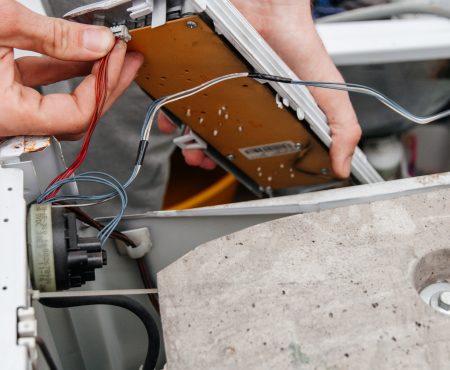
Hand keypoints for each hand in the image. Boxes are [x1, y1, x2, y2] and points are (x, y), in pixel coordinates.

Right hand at [0, 0, 142, 138]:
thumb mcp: (1, 23)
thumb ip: (54, 36)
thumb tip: (98, 42)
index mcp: (9, 114)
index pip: (79, 114)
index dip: (106, 84)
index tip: (118, 55)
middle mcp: (9, 120)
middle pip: (77, 114)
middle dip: (107, 84)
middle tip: (128, 60)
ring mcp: (7, 109)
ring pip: (60, 101)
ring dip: (87, 75)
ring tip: (109, 54)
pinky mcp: (1, 93)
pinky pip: (39, 88)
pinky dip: (61, 70)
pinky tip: (78, 53)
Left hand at [160, 0, 360, 177]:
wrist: (271, 7)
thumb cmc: (298, 44)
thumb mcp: (329, 92)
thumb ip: (342, 127)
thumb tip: (343, 166)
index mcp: (273, 117)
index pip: (256, 149)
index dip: (244, 164)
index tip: (235, 172)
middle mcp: (245, 105)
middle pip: (222, 139)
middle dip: (209, 156)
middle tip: (204, 162)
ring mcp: (221, 91)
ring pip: (199, 125)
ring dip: (189, 142)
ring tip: (189, 148)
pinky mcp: (202, 76)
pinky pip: (181, 99)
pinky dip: (173, 114)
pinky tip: (173, 122)